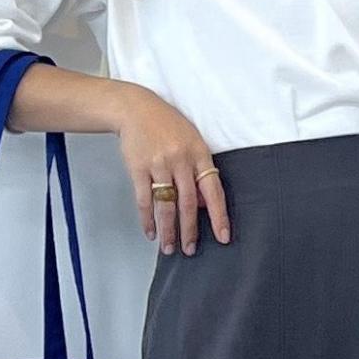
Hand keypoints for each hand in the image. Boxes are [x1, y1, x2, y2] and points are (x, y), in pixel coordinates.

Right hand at [108, 84, 231, 253]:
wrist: (136, 108)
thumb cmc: (167, 126)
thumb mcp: (192, 141)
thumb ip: (199, 171)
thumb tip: (204, 204)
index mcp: (199, 154)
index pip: (213, 191)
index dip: (219, 216)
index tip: (223, 236)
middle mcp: (180, 160)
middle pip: (188, 204)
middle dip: (189, 231)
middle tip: (190, 250)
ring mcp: (159, 165)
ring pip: (166, 206)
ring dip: (168, 230)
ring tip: (169, 247)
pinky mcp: (138, 168)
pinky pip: (144, 200)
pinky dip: (147, 219)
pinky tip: (151, 232)